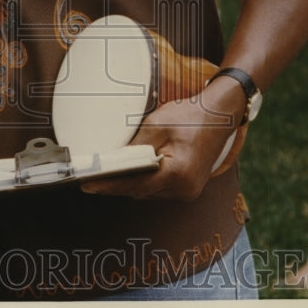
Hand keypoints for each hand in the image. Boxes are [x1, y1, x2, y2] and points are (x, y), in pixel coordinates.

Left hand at [80, 79, 243, 200]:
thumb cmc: (190, 116)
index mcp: (178, 173)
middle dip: (116, 185)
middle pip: (140, 191)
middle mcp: (184, 189)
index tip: (87, 185)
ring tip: (106, 176)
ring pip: (149, 192)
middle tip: (90, 179)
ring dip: (130, 184)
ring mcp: (188, 191)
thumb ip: (135, 147)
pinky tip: (132, 172)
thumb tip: (111, 160)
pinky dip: (145, 182)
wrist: (220, 114)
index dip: (108, 185)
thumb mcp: (157, 125)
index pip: (134, 183)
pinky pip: (159, 189)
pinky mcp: (189, 188)